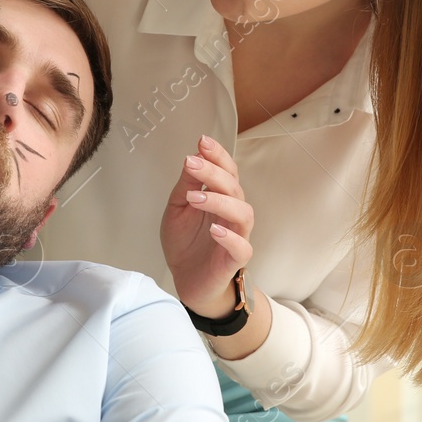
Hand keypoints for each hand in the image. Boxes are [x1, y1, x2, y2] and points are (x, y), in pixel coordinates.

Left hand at [160, 135, 253, 317]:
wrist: (186, 280)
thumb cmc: (185, 242)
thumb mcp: (178, 207)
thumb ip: (186, 184)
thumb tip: (193, 156)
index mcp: (221, 197)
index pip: (227, 170)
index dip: (218, 155)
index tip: (202, 141)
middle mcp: (232, 213)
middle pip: (234, 187)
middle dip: (214, 172)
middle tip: (192, 164)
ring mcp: (237, 235)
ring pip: (243, 213)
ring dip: (220, 201)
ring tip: (195, 197)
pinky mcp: (235, 259)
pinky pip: (242, 247)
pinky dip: (230, 237)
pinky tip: (214, 230)